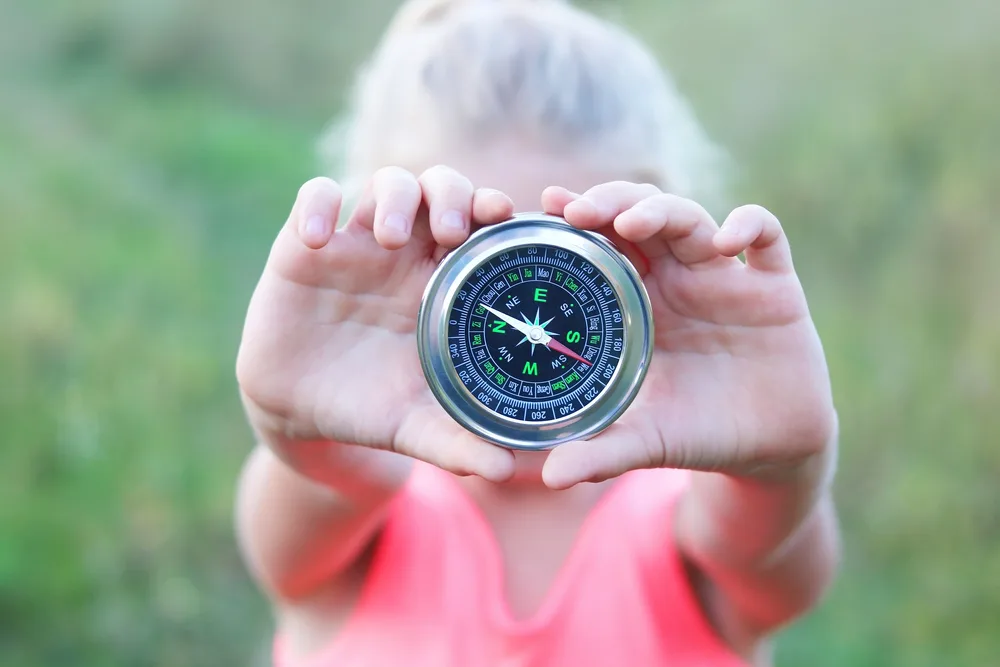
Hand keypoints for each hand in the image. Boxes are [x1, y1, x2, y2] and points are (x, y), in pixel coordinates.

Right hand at [236, 168, 517, 481]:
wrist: (304, 415)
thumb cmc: (371, 409)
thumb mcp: (414, 426)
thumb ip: (457, 442)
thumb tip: (507, 470)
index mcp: (443, 284)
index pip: (478, 225)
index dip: (493, 211)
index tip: (505, 218)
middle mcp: (406, 255)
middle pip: (438, 189)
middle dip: (451, 194)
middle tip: (453, 229)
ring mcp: (355, 245)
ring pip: (386, 185)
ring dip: (395, 196)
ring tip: (392, 236)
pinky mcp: (303, 246)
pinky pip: (311, 199)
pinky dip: (315, 204)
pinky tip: (316, 238)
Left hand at [538, 183, 837, 488]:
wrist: (769, 448)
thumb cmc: (697, 433)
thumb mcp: (648, 440)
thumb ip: (601, 452)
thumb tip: (548, 478)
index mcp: (638, 302)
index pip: (603, 245)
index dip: (576, 222)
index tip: (543, 209)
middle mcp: (676, 279)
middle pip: (641, 216)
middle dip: (610, 203)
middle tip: (580, 210)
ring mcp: (725, 277)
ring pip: (691, 218)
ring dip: (662, 210)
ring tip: (633, 221)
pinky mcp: (775, 286)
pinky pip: (768, 237)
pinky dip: (750, 225)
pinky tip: (727, 239)